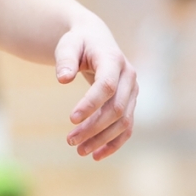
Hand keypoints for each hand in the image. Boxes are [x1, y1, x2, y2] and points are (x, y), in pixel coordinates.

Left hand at [54, 16, 137, 160]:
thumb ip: (65, 60)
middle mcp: (129, 77)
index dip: (91, 104)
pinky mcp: (130, 103)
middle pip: (116, 108)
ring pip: (123, 121)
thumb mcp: (68, 45)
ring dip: (102, 139)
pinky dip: (114, 143)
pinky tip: (96, 155)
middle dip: (94, 127)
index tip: (71, 119)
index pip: (107, 86)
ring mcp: (132, 91)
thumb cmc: (79, 42)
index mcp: (113, 59)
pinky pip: (127, 128)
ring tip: (79, 150)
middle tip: (70, 141)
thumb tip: (63, 79)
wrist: (95, 40)